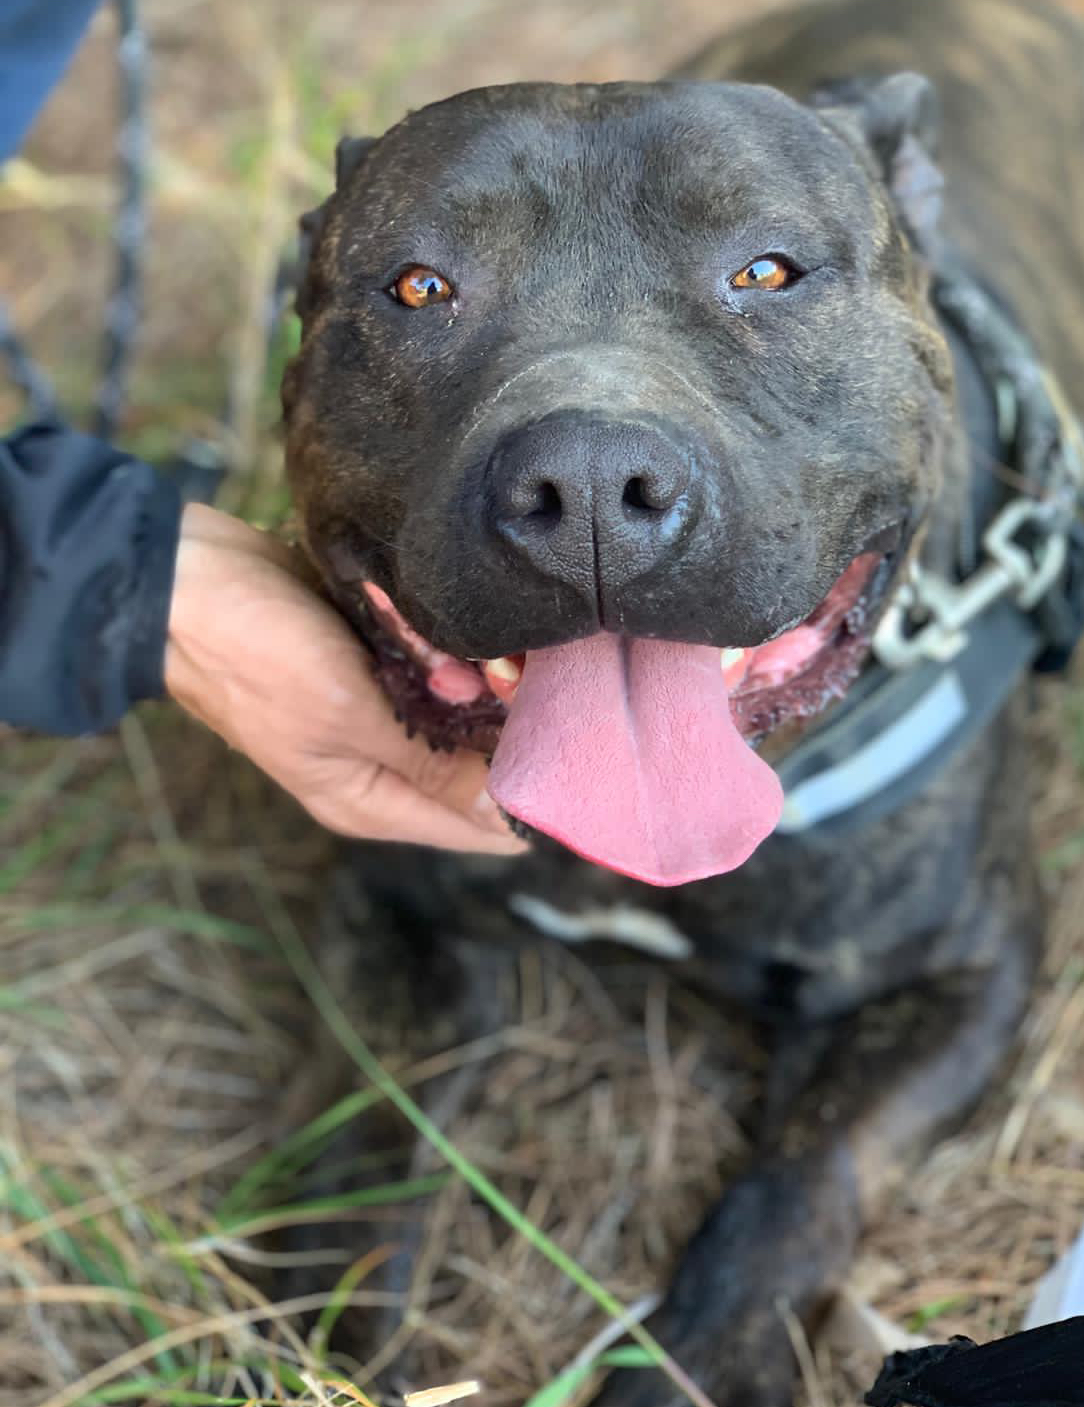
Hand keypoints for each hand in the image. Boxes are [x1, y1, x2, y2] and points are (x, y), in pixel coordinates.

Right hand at [165, 503, 524, 854]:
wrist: (183, 578)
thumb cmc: (256, 655)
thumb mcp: (350, 716)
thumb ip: (430, 762)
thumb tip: (506, 813)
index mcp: (371, 801)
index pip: (480, 828)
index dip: (533, 799)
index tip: (577, 751)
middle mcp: (379, 766)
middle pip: (480, 766)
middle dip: (508, 727)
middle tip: (516, 678)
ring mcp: (375, 711)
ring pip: (465, 710)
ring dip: (480, 678)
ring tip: (481, 646)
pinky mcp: (371, 660)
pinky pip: (436, 663)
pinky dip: (451, 644)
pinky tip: (452, 621)